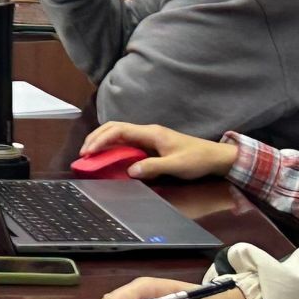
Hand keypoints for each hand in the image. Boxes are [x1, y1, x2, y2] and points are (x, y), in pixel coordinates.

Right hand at [83, 120, 238, 181]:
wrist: (215, 157)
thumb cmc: (198, 159)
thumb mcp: (176, 166)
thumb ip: (153, 167)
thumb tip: (130, 170)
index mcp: (151, 133)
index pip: (119, 130)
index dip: (101, 140)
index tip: (88, 152)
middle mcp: (147, 132)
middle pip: (114, 127)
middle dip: (96, 138)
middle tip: (83, 153)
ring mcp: (149, 137)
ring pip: (119, 133)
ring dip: (103, 141)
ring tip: (90, 154)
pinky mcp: (151, 144)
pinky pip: (126, 141)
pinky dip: (112, 146)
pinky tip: (108, 156)